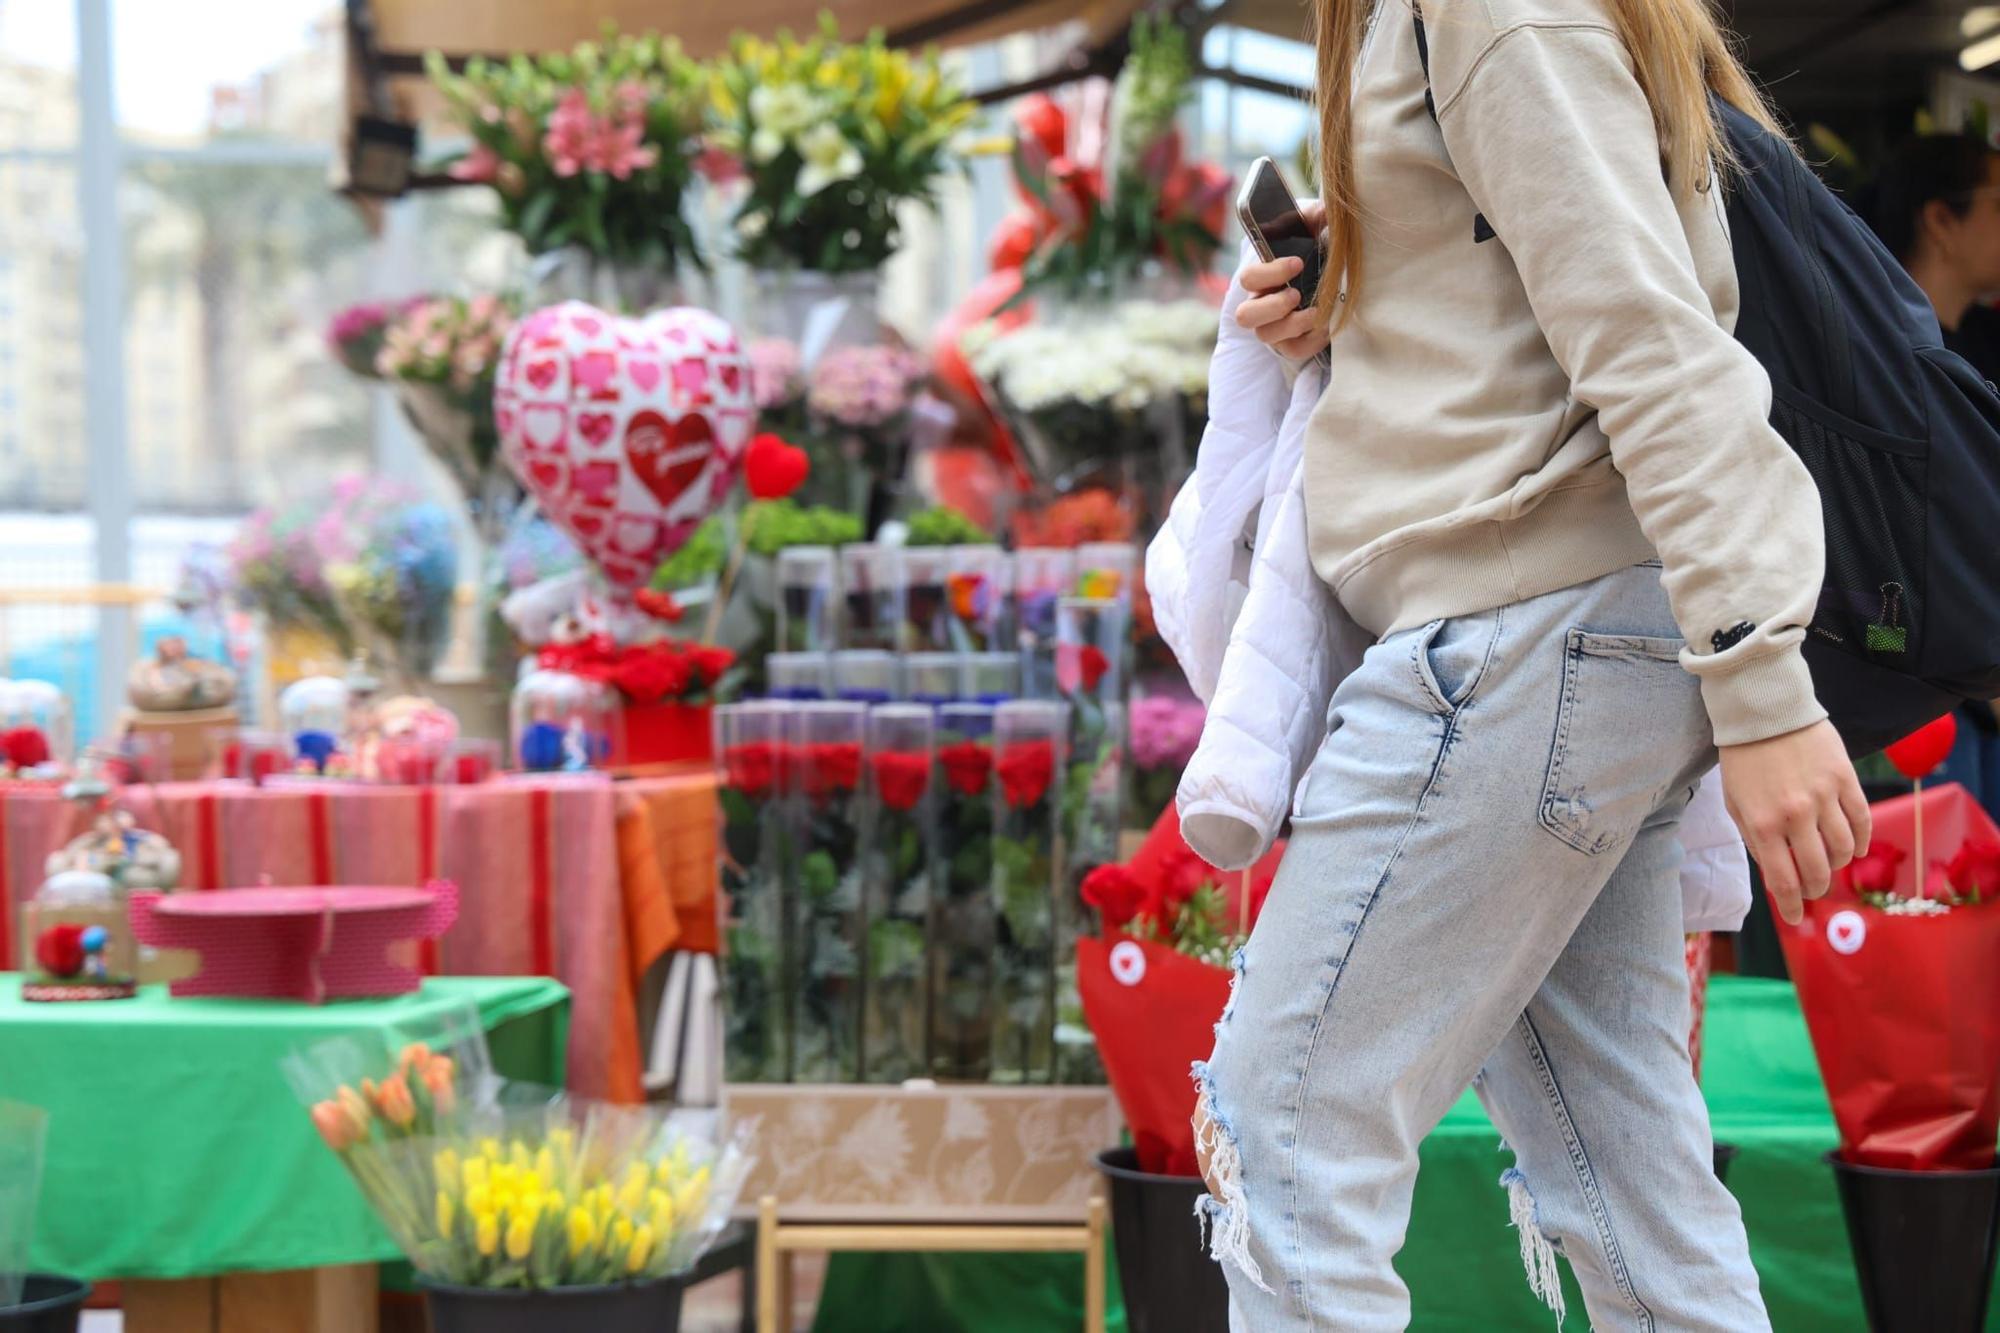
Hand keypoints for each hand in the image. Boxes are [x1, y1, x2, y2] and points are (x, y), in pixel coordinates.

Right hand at [1234, 201, 1330, 360]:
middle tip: (1296, 295)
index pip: (1248, 278)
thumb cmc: (1318, 253)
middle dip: (1272, 306)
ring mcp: (1273, 328)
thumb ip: (1314, 218)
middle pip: (1244, 315)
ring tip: (1316, 312)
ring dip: (1291, 325)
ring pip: (1265, 336)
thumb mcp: (1316, 232)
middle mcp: (1260, 305)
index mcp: (1262, 278)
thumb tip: (1323, 210)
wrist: (1337, 279)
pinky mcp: (1290, 345)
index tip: (1297, 263)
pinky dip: (1310, 342)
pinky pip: (1292, 351)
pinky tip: (1327, 327)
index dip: (1269, 273)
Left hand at [1718, 720, 1870, 925]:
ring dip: (1838, 864)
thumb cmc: (1743, 759)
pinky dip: (1861, 841)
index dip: (1790, 904)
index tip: (1793, 916)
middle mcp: (1796, 813)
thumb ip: (1755, 839)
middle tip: (1813, 888)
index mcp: (1763, 822)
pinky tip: (1854, 847)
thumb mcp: (1735, 802)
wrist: (1764, 710)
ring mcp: (1824, 796)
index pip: (1783, 880)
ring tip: (1830, 863)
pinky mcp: (1845, 778)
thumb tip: (1776, 872)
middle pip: (1818, 870)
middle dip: (1816, 887)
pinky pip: (1862, 821)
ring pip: (1845, 850)